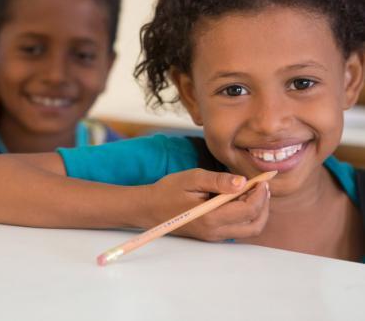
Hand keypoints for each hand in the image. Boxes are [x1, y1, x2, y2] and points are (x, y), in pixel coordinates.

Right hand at [143, 169, 269, 241]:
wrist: (149, 208)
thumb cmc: (168, 191)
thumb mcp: (192, 178)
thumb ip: (218, 181)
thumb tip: (243, 182)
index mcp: (211, 218)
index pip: (248, 210)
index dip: (260, 194)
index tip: (261, 179)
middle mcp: (215, 232)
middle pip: (254, 225)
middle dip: (264, 205)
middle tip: (262, 186)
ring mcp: (214, 236)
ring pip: (248, 229)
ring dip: (257, 211)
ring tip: (253, 191)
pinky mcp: (212, 234)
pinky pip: (237, 228)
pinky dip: (246, 214)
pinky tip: (239, 198)